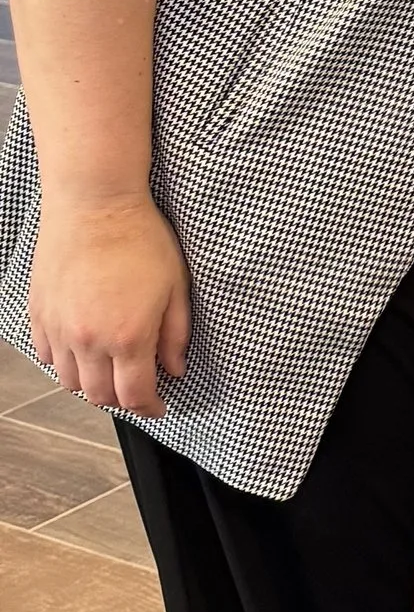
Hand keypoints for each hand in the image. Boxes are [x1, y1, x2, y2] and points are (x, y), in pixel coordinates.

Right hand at [27, 193, 191, 417]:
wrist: (94, 203)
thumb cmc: (140, 238)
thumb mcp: (175, 287)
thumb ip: (176, 336)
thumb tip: (176, 369)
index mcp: (128, 337)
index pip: (135, 396)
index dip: (150, 409)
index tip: (159, 407)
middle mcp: (88, 339)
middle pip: (100, 396)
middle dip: (122, 401)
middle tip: (137, 391)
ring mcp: (59, 328)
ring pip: (70, 380)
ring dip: (92, 384)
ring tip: (110, 372)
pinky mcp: (40, 313)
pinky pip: (46, 355)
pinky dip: (65, 362)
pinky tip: (82, 350)